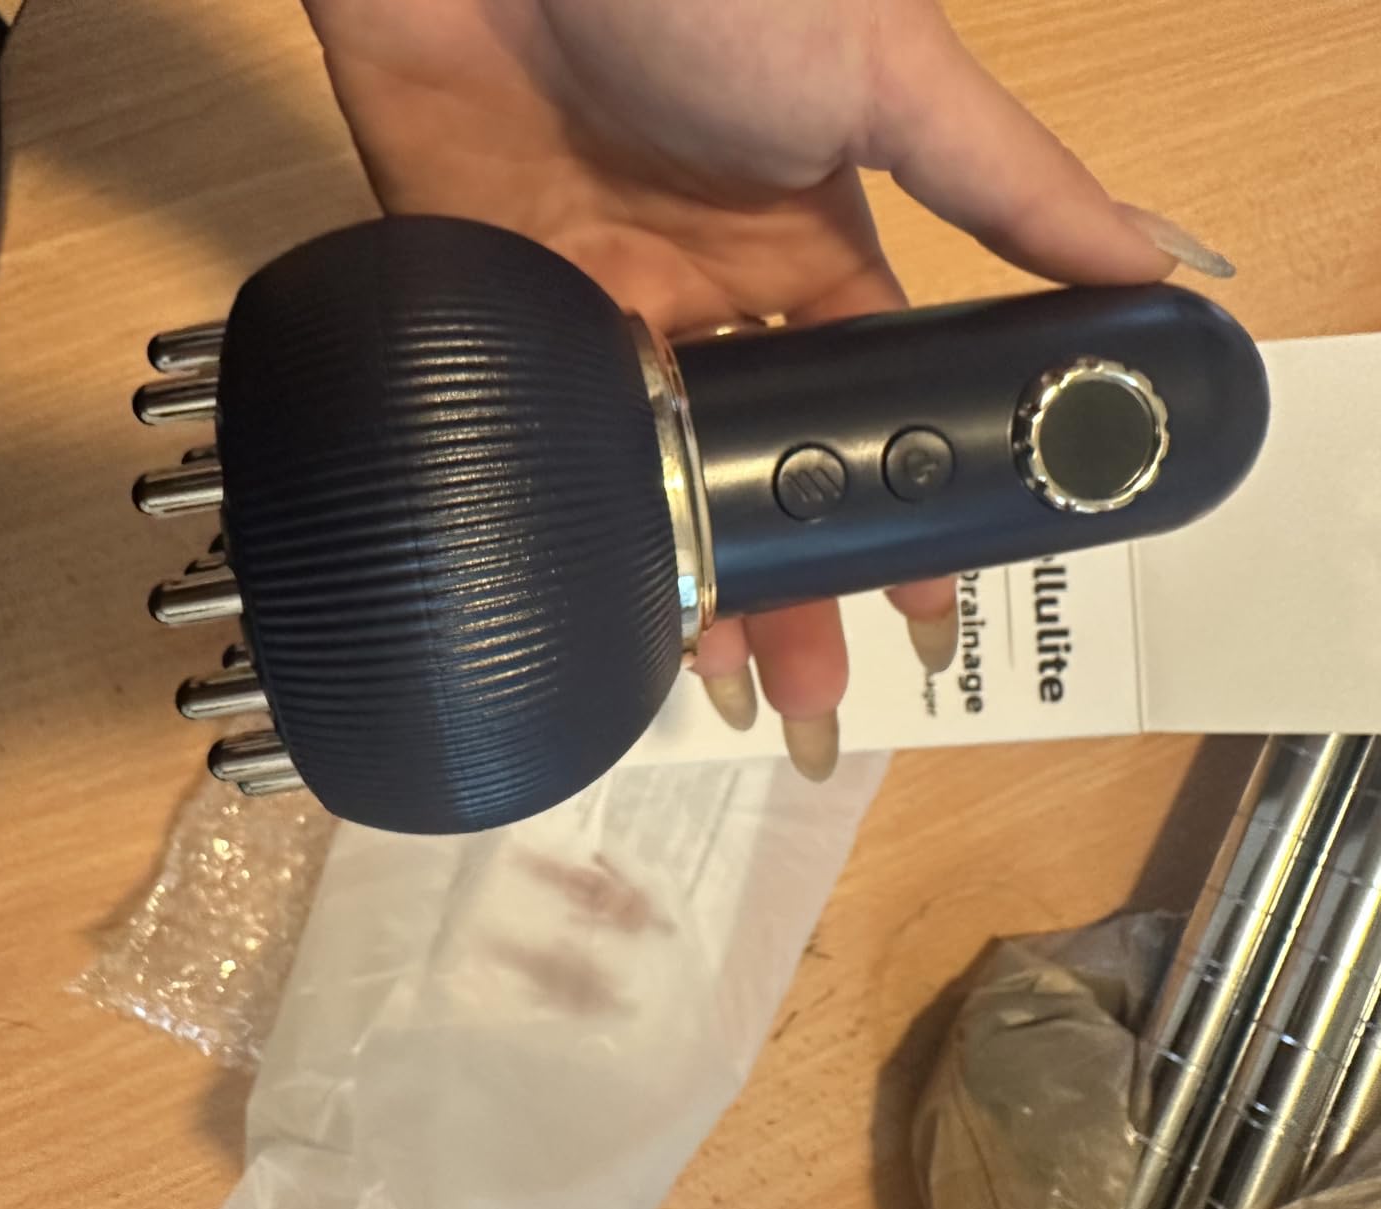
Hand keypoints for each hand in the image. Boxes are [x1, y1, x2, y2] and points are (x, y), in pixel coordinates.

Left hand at [300, 0, 1227, 776]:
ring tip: (721, 680)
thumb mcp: (890, 77)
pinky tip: (595, 590)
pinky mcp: (491, 301)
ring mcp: (596, 300)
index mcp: (810, 244)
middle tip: (812, 693)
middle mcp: (708, 290)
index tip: (923, 613)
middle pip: (756, 466)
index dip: (896, 507)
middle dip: (792, 578)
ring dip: (686, 573)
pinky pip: (534, 431)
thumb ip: (1007, 183)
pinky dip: (566, 511)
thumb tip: (1156, 265)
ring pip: (653, 472)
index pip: (868, 405)